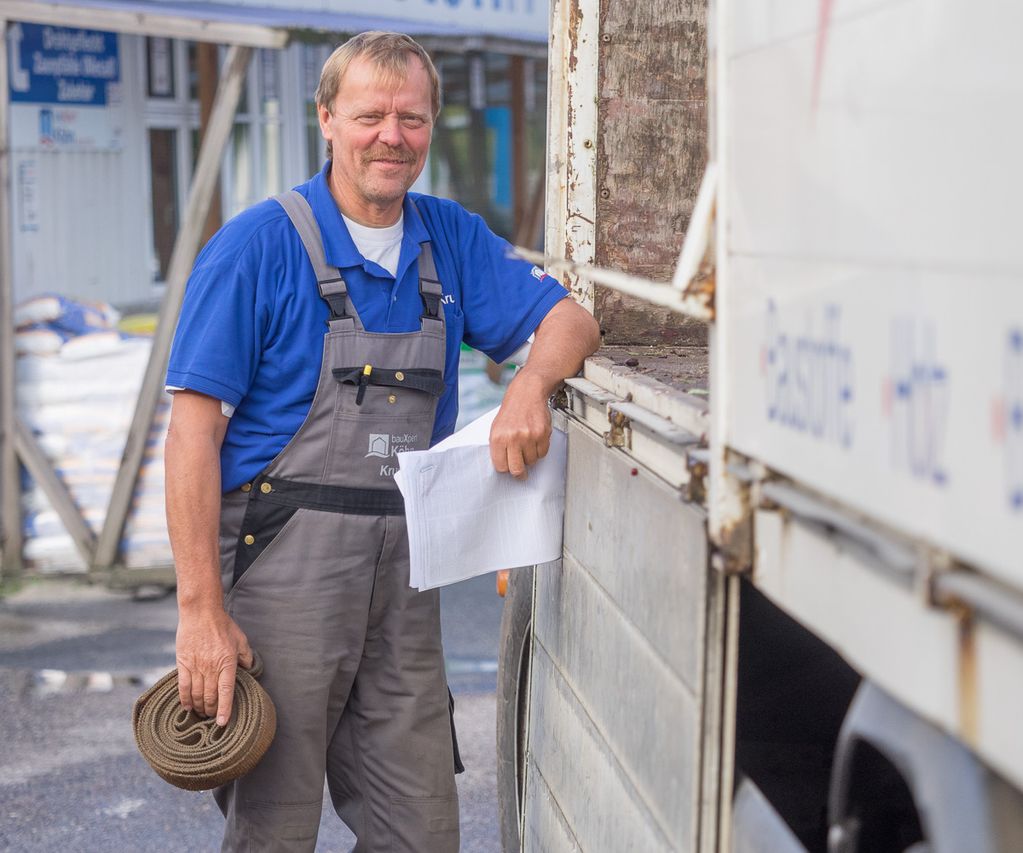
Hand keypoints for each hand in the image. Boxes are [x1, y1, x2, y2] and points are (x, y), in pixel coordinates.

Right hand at [175, 606, 252, 725]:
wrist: (200, 613)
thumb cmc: (222, 625)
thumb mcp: (241, 639)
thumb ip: (246, 656)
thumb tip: (250, 668)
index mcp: (227, 663)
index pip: (226, 692)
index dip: (225, 709)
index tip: (223, 722)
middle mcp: (211, 667)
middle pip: (210, 697)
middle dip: (211, 711)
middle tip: (212, 718)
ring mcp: (196, 666)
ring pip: (197, 694)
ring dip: (199, 707)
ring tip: (202, 714)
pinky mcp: (183, 663)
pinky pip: (183, 686)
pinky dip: (185, 699)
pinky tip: (187, 707)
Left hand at [489, 371, 551, 478]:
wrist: (527, 392)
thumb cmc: (511, 410)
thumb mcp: (496, 427)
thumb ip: (498, 447)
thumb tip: (503, 466)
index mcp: (498, 437)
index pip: (501, 466)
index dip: (505, 469)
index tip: (508, 468)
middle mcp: (513, 438)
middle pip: (517, 469)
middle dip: (519, 473)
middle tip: (521, 473)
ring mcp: (529, 436)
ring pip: (532, 462)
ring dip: (530, 457)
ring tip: (527, 445)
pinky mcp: (542, 434)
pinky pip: (543, 453)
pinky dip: (540, 450)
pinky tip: (535, 440)